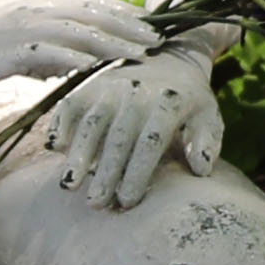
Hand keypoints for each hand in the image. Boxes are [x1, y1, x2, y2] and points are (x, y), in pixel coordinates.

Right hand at [0, 0, 155, 95]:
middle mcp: (39, 8)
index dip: (126, 14)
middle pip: (95, 14)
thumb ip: (50, 51)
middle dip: (131, 26)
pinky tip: (99, 67)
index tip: (155, 26)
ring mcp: (26, 25)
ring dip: (115, 41)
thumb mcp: (22, 47)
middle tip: (161, 40)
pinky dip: (78, 57)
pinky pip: (52, 50)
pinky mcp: (12, 46)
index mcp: (43, 4)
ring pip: (80, 30)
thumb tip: (76, 65)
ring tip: (142, 54)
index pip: (94, 5)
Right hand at [42, 39, 222, 206]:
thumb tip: (201, 168)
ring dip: (79, 155)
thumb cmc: (188, 102)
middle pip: (118, 137)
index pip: (150, 142)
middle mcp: (137, 92)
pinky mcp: (89, 86)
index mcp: (169, 102)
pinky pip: (70, 106)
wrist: (167, 60)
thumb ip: (207, 142)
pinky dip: (61, 126)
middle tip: (97, 204)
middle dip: (106, 173)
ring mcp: (109, 87)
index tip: (128, 201)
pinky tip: (56, 150)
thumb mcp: (208, 116)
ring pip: (91, 123)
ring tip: (70, 185)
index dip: (138, 172)